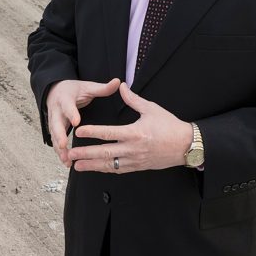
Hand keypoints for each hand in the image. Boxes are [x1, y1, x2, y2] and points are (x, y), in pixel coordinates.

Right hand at [46, 78, 120, 166]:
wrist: (55, 91)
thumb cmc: (74, 90)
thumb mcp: (87, 87)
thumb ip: (102, 88)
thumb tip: (118, 81)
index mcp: (65, 98)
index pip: (67, 106)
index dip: (71, 113)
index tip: (76, 122)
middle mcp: (56, 110)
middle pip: (56, 124)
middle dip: (59, 135)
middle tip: (64, 145)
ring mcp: (53, 121)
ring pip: (54, 136)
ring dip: (59, 148)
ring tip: (67, 160)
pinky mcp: (54, 129)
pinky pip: (55, 141)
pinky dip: (60, 152)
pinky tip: (67, 162)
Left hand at [68, 82, 191, 173]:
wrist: (186, 145)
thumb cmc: (169, 125)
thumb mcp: (151, 109)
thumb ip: (133, 99)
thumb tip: (121, 86)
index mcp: (135, 133)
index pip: (108, 133)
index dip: (92, 132)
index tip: (79, 132)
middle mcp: (133, 149)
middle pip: (104, 153)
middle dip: (85, 154)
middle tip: (70, 154)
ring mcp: (135, 160)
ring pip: (109, 165)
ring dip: (91, 166)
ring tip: (76, 166)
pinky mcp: (139, 167)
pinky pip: (119, 170)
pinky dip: (105, 170)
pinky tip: (96, 169)